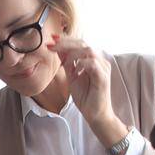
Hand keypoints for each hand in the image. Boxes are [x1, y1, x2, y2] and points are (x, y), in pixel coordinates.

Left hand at [53, 36, 127, 151]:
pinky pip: (92, 63)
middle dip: (66, 43)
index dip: (66, 40)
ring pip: (88, 50)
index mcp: (93, 60)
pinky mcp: (103, 77)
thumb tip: (58, 49)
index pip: (80, 44)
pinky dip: (81, 63)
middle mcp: (100, 61)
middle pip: (83, 44)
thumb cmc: (86, 97)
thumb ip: (67, 63)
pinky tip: (73, 70)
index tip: (52, 39)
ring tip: (61, 58)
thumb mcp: (72, 77)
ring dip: (71, 52)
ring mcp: (103, 68)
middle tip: (51, 44)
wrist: (95, 115)